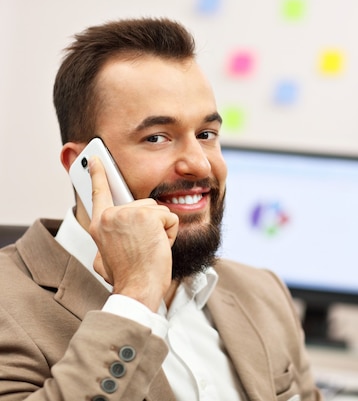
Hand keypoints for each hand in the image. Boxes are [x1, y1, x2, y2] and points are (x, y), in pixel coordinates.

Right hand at [88, 157, 178, 311]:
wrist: (137, 289)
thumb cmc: (127, 277)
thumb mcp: (106, 257)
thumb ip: (110, 238)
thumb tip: (109, 233)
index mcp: (100, 225)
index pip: (99, 192)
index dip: (98, 174)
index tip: (96, 158)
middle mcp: (110, 215)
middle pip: (144, 205)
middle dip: (151, 226)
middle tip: (142, 248)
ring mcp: (128, 213)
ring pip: (159, 211)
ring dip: (161, 230)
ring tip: (149, 249)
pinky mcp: (147, 215)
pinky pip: (171, 217)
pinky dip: (171, 233)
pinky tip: (159, 247)